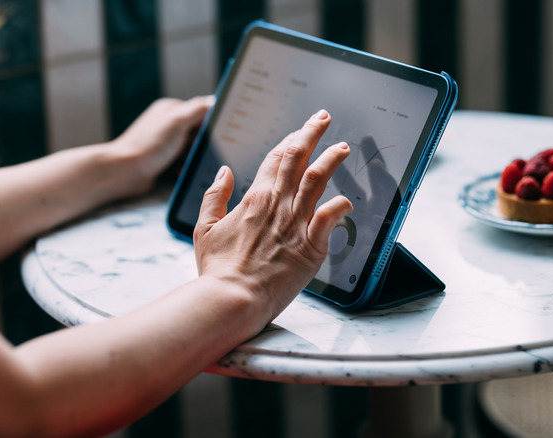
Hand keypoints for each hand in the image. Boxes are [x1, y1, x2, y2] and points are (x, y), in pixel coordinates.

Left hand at [111, 95, 214, 193]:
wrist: (123, 172)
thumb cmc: (147, 145)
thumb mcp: (177, 121)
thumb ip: (199, 109)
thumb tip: (216, 101)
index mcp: (172, 110)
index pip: (202, 111)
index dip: (212, 123)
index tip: (220, 134)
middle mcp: (168, 124)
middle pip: (199, 132)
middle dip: (202, 144)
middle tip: (199, 151)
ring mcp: (166, 143)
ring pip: (193, 149)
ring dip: (193, 158)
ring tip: (185, 162)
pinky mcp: (164, 160)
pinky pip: (184, 163)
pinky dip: (185, 167)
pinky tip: (179, 171)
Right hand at [193, 110, 352, 320]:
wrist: (231, 299)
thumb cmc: (218, 269)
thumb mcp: (204, 228)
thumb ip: (214, 196)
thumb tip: (223, 171)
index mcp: (254, 198)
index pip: (276, 158)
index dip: (292, 139)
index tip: (302, 128)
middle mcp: (277, 205)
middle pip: (298, 159)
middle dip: (313, 133)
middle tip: (324, 118)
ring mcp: (295, 224)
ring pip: (317, 181)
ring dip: (331, 160)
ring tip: (343, 147)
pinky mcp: (310, 247)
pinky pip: (329, 219)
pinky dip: (340, 206)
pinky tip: (348, 200)